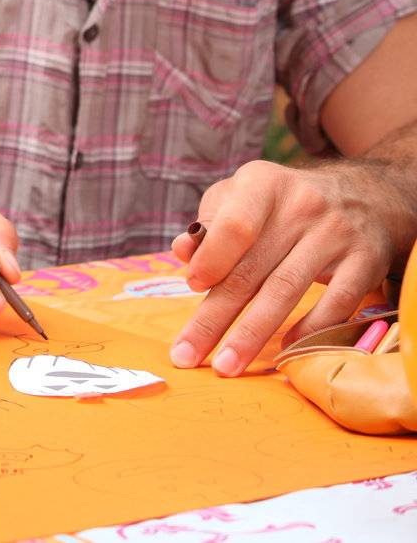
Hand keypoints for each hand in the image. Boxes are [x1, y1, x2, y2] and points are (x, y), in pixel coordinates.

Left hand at [170, 160, 400, 376]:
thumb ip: (209, 224)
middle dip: (215, 317)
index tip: (192, 286)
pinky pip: (336, 302)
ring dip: (252, 334)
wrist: (363, 196)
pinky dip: (310, 330)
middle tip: (187, 355)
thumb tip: (182, 252)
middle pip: (252, 270)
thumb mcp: (240, 196)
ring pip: (286, 290)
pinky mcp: (366, 260)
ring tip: (227, 365)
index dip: (211, 259)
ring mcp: (337, 234)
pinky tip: (285, 351)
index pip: (234, 226)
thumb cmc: (280, 204)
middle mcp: (301, 206)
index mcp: (262, 184)